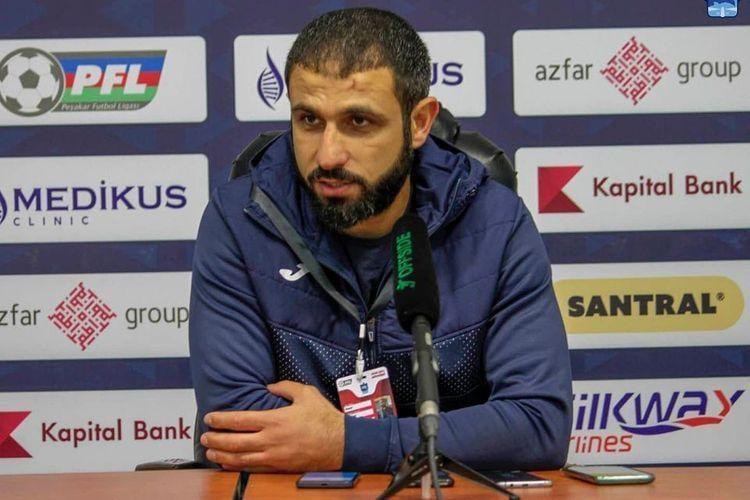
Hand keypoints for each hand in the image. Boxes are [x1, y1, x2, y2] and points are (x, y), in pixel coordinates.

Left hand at [201, 381, 344, 471]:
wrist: (340, 444)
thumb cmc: (324, 418)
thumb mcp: (306, 393)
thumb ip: (285, 387)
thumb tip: (269, 387)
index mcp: (274, 420)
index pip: (239, 420)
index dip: (221, 420)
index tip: (209, 417)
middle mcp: (270, 440)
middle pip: (234, 442)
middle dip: (215, 439)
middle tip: (203, 436)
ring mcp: (273, 456)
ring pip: (240, 458)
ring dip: (222, 454)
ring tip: (210, 450)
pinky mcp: (279, 468)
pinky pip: (252, 469)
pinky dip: (236, 467)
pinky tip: (228, 463)